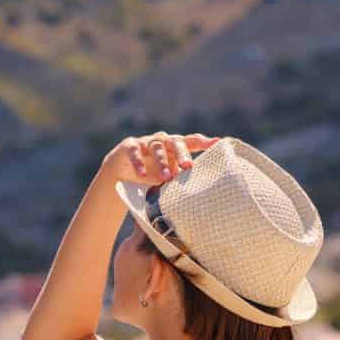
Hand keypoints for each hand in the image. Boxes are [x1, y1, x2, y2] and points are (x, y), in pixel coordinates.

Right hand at [100, 131, 221, 186]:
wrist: (122, 172)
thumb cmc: (151, 174)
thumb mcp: (167, 177)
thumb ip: (179, 180)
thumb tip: (200, 198)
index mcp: (175, 147)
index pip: (191, 142)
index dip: (204, 141)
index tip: (217, 142)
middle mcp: (163, 141)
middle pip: (175, 142)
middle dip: (182, 154)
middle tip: (187, 167)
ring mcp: (146, 142)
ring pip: (157, 147)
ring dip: (162, 162)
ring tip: (165, 178)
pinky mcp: (130, 145)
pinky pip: (136, 152)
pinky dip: (138, 163)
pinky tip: (142, 174)